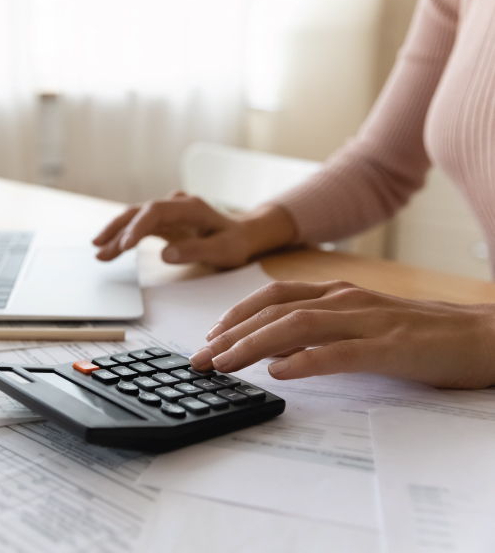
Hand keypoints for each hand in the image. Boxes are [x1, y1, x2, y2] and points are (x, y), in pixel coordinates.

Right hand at [92, 192, 296, 267]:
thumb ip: (195, 251)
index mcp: (190, 207)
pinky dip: (124, 238)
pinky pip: (139, 228)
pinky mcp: (163, 223)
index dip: (137, 227)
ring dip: (115, 234)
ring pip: (135, 219)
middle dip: (117, 229)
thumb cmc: (235, 242)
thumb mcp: (223, 251)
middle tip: (100, 248)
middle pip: (139, 212)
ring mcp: (168, 213)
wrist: (242, 235)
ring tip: (98, 253)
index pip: (156, 211)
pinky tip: (109, 250)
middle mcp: (175, 205)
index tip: (125, 245)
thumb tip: (165, 254)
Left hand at [190, 280, 494, 388]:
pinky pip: (341, 352)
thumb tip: (272, 349)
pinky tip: (279, 372)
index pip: (273, 297)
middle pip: (275, 311)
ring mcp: (369, 320)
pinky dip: (306, 360)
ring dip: (253, 345)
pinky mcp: (391, 346)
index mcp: (338, 294)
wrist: (485, 337)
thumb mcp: (360, 328)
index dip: (235, 315)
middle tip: (200, 359)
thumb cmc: (421, 334)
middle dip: (231, 334)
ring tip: (224, 364)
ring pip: (298, 326)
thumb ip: (319, 333)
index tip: (208, 337)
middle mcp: (347, 299)